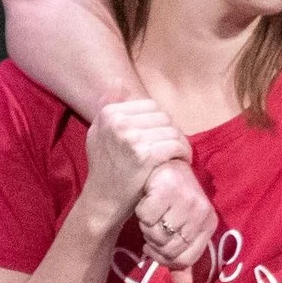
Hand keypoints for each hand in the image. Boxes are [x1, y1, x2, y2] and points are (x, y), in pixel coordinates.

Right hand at [85, 98, 189, 225]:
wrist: (103, 201)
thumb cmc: (103, 168)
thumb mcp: (98, 134)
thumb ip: (108, 107)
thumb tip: (118, 81)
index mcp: (109, 113)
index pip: (149, 105)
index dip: (161, 121)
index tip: (162, 135)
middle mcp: (118, 121)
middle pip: (163, 116)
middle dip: (172, 131)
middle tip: (175, 146)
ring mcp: (131, 138)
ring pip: (171, 130)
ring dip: (181, 143)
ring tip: (180, 154)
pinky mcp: (145, 155)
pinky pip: (174, 145)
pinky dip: (183, 153)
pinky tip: (182, 161)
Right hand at [135, 159, 218, 282]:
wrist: (165, 165)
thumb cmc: (172, 201)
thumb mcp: (180, 231)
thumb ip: (181, 261)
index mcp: (208, 223)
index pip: (186, 260)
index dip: (165, 258)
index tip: (155, 248)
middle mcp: (201, 210)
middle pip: (170, 249)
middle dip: (154, 243)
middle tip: (151, 228)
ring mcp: (185, 198)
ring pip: (157, 233)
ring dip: (147, 227)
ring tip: (151, 215)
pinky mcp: (167, 187)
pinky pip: (146, 216)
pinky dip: (141, 212)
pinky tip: (146, 201)